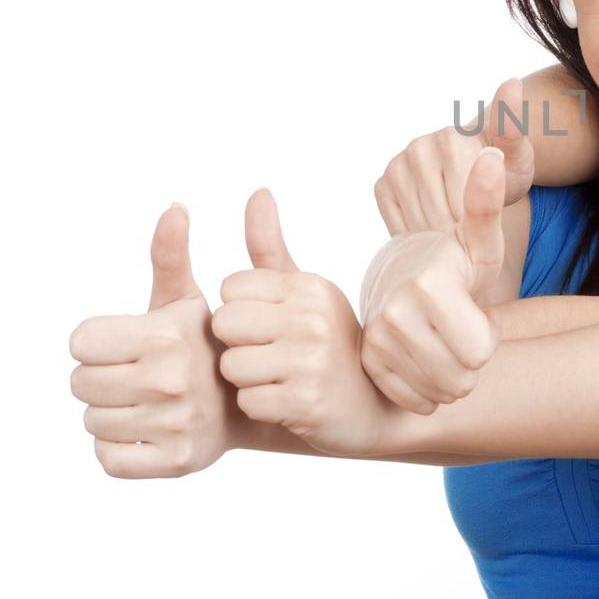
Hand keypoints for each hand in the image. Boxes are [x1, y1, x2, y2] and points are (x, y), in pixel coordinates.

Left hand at [69, 204, 243, 477]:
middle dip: (104, 377)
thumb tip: (174, 207)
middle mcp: (172, 379)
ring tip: (149, 402)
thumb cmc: (217, 344)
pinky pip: (109, 460)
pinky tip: (149, 431)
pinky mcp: (177, 462)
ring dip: (113, 414)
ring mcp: (176, 424)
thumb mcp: (196, 298)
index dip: (101, 341)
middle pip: (79, 384)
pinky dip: (120, 449)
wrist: (267, 401)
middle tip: (141, 374)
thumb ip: (172, 254)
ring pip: (92, 423)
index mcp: (168, 335)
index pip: (80, 342)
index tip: (132, 343)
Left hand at [212, 189, 402, 456]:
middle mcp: (313, 318)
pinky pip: (249, 402)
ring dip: (247, 379)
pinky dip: (261, 407)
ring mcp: (312, 360)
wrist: (373, 406)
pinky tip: (288, 401)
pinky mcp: (306, 401)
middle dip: (236, 344)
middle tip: (268, 354)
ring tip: (278, 378)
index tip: (267, 325)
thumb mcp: (304, 292)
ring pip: (232, 366)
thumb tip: (258, 191)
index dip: (240, 310)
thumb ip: (270, 246)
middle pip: (224, 324)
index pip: (231, 288)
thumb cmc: (327, 344)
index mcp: (309, 286)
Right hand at [361, 148, 503, 413]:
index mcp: (428, 282)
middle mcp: (394, 308)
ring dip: (451, 379)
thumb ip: (487, 204)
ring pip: (439, 393)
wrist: (407, 281)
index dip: (486, 339)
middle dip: (471, 363)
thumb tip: (490, 156)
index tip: (474, 315)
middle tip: (460, 333)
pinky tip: (426, 363)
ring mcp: (375, 336)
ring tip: (445, 346)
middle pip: (461, 377)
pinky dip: (426, 392)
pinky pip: (412, 400)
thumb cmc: (458, 263)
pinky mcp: (365, 359)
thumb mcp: (481, 240)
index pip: (480, 351)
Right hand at [374, 76, 534, 235]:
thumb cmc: (503, 169)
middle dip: (459, 230)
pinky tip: (437, 226)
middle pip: (439, 214)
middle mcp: (418, 146)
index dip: (477, 221)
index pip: (463, 203)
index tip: (487, 215)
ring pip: (418, 224)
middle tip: (473, 225)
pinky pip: (398, 224)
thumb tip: (512, 83)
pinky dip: (418, 234)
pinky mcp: (383, 184)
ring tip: (457, 227)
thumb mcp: (517, 157)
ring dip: (439, 235)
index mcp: (450, 138)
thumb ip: (513, 129)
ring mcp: (397, 164)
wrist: (478, 172)